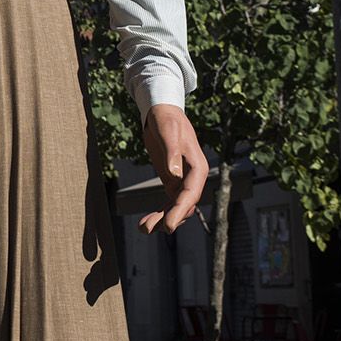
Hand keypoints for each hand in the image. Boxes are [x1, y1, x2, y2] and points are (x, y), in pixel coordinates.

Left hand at [140, 104, 207, 234]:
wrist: (162, 112)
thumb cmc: (167, 119)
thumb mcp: (168, 131)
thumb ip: (172, 152)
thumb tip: (174, 175)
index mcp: (197, 167)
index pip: (191, 194)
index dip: (180, 211)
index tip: (169, 226)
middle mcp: (193, 177)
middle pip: (185, 204)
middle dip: (169, 218)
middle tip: (150, 229)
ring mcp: (183, 181)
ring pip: (176, 207)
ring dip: (162, 219)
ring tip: (143, 228)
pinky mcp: (172, 181)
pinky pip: (169, 202)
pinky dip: (159, 213)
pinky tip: (146, 222)